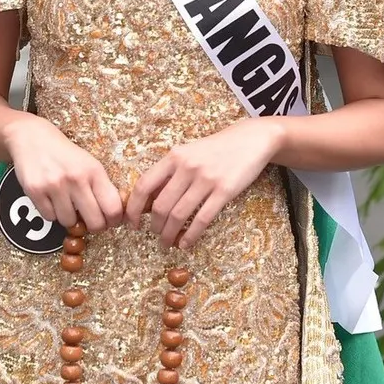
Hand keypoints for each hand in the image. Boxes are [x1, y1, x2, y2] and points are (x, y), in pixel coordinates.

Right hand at [4, 113, 124, 234]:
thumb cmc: (65, 154)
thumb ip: (101, 187)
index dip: (113, 220)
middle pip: (94, 222)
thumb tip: (114, 216)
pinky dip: (51, 212)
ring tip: (66, 203)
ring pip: (69, 222)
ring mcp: (54, 185)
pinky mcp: (35, 191)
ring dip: (69, 217)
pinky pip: (50, 217)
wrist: (32, 137)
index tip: (109, 221)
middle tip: (89, 220)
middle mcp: (76, 178)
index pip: (113, 208)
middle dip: (93, 226)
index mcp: (94, 171)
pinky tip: (51, 198)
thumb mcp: (89, 164)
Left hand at [126, 117, 282, 249]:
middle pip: (160, 205)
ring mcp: (206, 179)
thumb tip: (148, 202)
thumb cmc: (216, 149)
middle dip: (154, 227)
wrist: (251, 139)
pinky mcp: (224, 191)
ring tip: (167, 243)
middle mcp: (187, 167)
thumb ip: (170, 173)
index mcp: (174, 156)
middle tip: (155, 236)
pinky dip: (191, 235)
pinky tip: (186, 244)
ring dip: (169, 235)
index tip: (132, 223)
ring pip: (179, 215)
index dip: (133, 208)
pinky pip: (202, 219)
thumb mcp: (188, 153)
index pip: (144, 185)